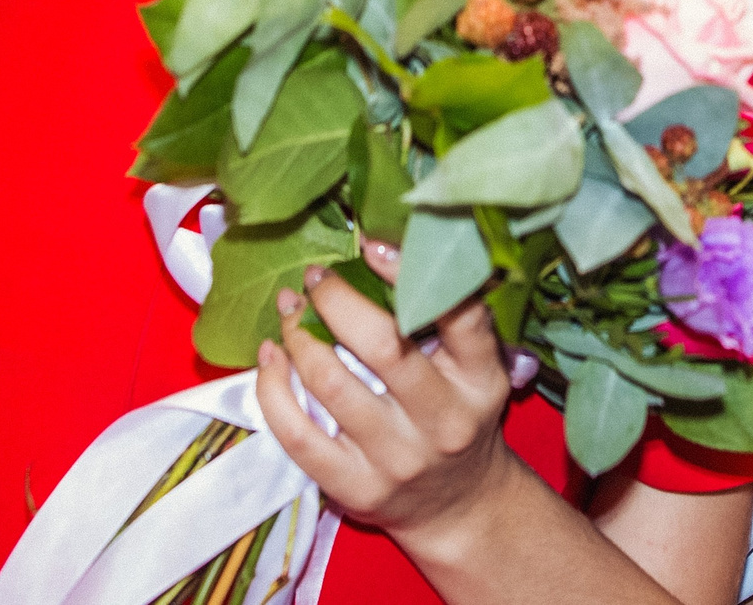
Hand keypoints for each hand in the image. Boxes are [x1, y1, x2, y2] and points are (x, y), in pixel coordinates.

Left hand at [251, 240, 519, 539]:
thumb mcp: (475, 367)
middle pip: (383, 345)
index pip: (458, 317)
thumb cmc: (459, 415)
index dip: (408, 274)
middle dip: (336, 300)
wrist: (458, 506)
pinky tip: (271, 356)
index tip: (369, 246)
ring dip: (298, 335)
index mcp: (481, 380)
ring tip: (290, 309)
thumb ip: (445, 316)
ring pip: (331, 384)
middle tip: (317, 278)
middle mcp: (444, 421)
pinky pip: (297, 434)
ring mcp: (397, 459)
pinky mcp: (355, 487)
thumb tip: (378, 248)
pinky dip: (273, 387)